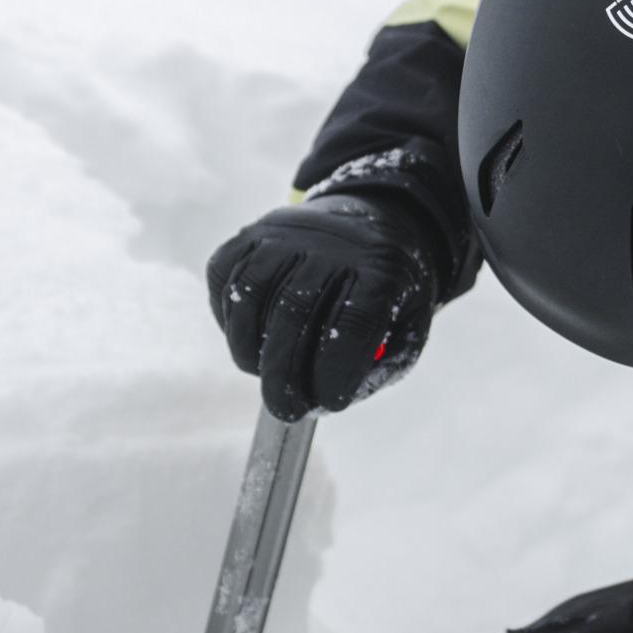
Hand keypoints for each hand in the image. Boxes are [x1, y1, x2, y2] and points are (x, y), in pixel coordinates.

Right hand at [206, 194, 440, 419]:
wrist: (374, 223)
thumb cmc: (389, 291)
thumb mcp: (408, 327)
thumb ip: (375, 369)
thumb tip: (320, 404)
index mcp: (383, 268)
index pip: (354, 322)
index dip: (335, 371)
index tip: (328, 403)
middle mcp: (331, 242)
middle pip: (293, 311)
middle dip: (282, 375)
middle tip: (284, 410)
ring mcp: (287, 231)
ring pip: (250, 293)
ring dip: (248, 348)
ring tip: (262, 375)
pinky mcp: (252, 231)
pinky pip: (225, 276)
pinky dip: (227, 318)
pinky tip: (248, 339)